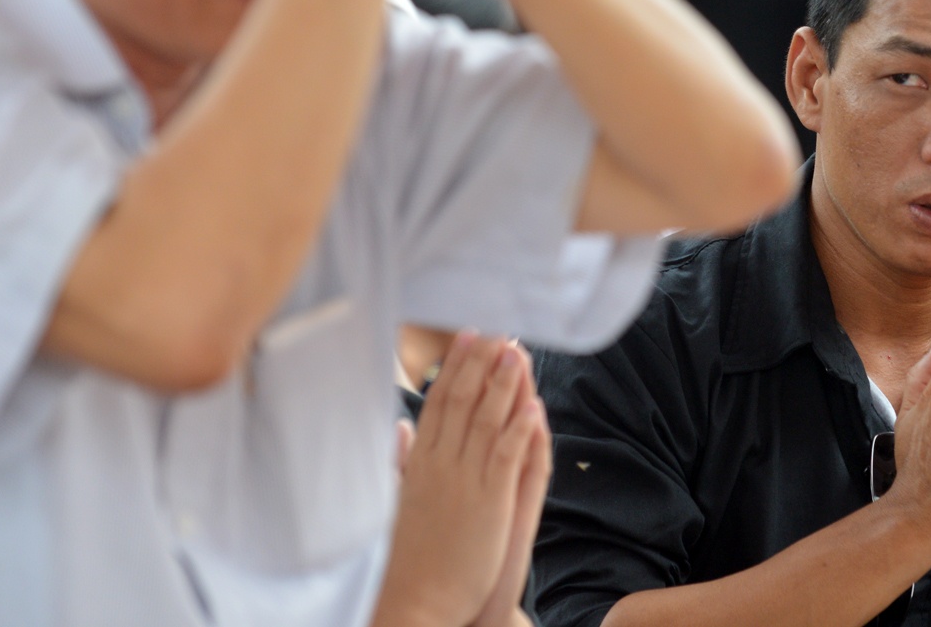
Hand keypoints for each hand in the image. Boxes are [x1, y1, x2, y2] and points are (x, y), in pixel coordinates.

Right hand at [375, 334, 547, 626]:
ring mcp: (464, 481)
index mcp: (418, 463)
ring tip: (517, 350)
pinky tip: (532, 403)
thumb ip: (401, 459)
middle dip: (481, 362)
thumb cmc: (407, 557)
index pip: (437, 402)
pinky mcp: (489, 501)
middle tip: (497, 330)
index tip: (468, 337)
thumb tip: (399, 427)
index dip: (455, 366)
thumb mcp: (398, 498)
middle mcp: (439, 465)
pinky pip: (505, 454)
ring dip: (503, 382)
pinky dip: (518, 426)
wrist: (413, 602)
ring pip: (485, 419)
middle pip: (461, 400)